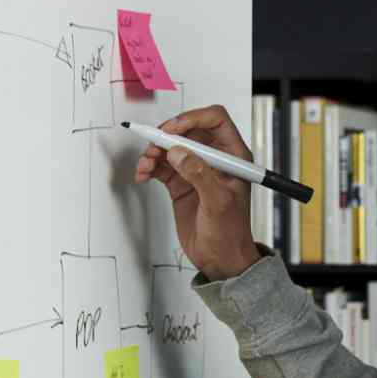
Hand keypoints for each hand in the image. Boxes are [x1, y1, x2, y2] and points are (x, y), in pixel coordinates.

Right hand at [132, 105, 262, 278]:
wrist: (220, 259)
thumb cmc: (230, 233)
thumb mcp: (218, 202)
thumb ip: (199, 175)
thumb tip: (179, 152)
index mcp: (233, 156)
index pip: (215, 120)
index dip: (193, 118)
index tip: (173, 130)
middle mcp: (214, 159)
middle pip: (188, 130)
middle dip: (167, 135)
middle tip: (154, 146)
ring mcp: (195, 170)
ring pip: (171, 147)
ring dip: (154, 151)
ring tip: (146, 165)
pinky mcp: (180, 183)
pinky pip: (161, 165)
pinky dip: (149, 166)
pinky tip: (143, 174)